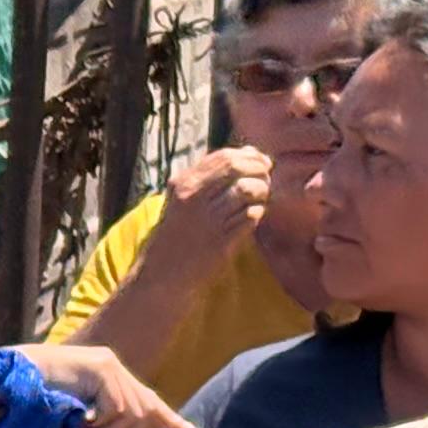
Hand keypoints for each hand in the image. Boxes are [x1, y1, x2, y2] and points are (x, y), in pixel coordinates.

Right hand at [24, 339, 194, 427]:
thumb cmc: (21, 404)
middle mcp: (110, 366)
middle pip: (145, 410)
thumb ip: (88, 427)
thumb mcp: (64, 419)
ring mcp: (107, 364)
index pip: (145, 398)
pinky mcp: (101, 368)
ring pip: (133, 412)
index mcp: (104, 376)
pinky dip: (101, 425)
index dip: (168, 418)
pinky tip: (80, 426)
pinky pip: (117, 409)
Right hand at [143, 146, 272, 285]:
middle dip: (259, 171)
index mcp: (184, 184)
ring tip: (259, 200)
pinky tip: (251, 218)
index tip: (262, 163)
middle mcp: (193, 198)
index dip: (250, 156)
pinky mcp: (220, 241)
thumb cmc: (178, 233)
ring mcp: (207, 220)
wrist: (162, 274)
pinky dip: (257, 213)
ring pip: (247, 190)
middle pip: (237, 168)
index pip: (224, 156)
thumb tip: (250, 153)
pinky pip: (250, 216)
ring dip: (261, 192)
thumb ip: (212, 175)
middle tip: (265, 179)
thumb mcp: (184, 198)